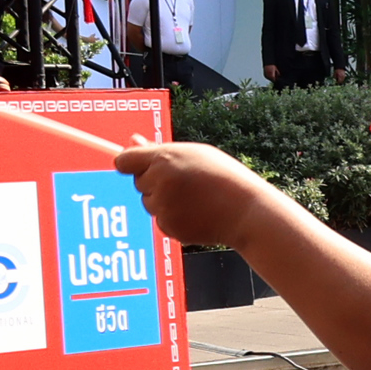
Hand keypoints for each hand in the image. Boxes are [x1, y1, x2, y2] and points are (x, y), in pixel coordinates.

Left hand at [115, 140, 293, 259]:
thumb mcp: (194, 153)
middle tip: (183, 180)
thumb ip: (160, 149)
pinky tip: (196, 212)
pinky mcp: (169, 228)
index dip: (128, 162)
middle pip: (138, 182)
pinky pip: (162, 220)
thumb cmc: (223, 176)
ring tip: (194, 197)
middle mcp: (159, 183)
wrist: (245, 211)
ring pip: (149, 203)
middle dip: (153, 181)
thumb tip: (132, 141)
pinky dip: (173, 217)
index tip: (132, 164)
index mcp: (164, 159)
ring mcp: (163, 208)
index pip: (124, 161)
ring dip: (163, 200)